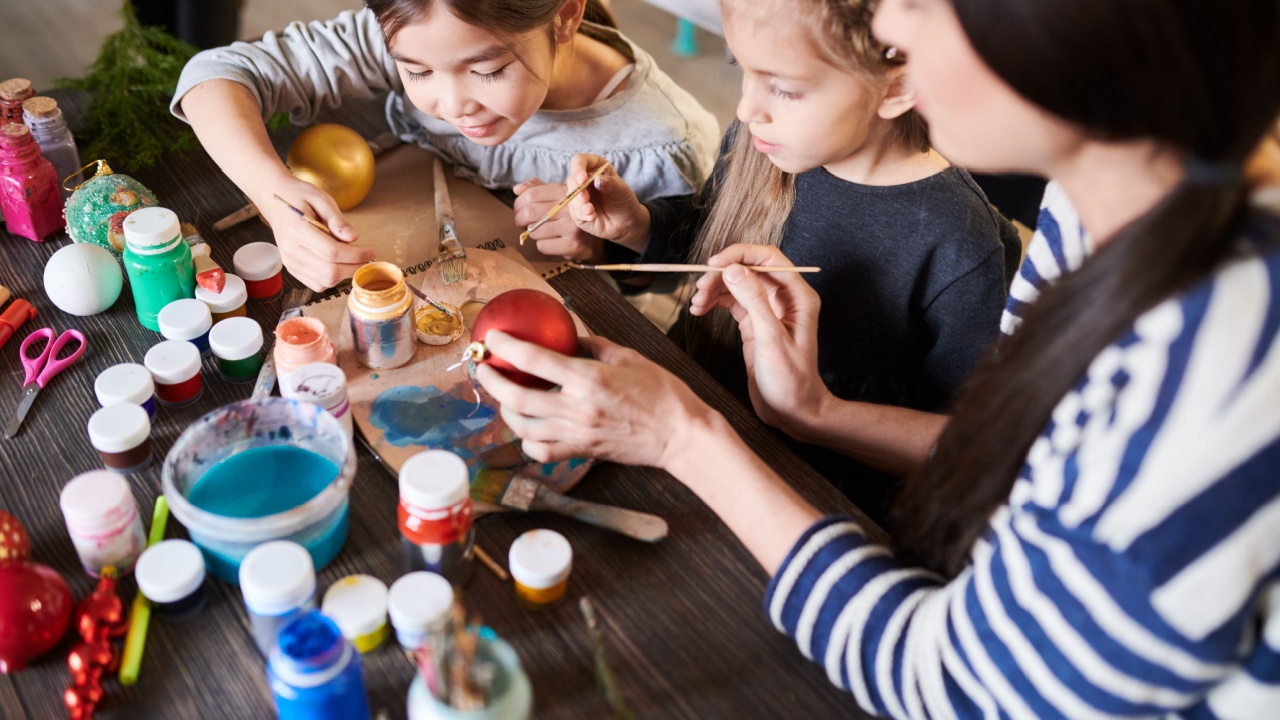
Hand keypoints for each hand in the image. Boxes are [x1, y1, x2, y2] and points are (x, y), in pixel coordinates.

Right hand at [258, 180, 375, 290]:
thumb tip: (353, 238)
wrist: (275, 201)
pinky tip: (339, 264)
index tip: (372, 251)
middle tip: (368, 258)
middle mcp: (291, 250)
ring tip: (353, 258)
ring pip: (325, 281)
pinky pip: (317, 284)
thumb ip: (337, 219)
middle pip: (329, 272)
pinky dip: (333, 279)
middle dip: (354, 268)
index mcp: (297, 230)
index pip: (332, 252)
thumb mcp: (321, 199)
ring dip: (345, 274)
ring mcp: (290, 262)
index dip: (356, 255)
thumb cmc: (300, 197)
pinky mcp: (292, 269)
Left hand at [474, 331, 715, 469]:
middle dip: (493, 381)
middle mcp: (577, 408)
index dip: (507, 346)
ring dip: (506, 410)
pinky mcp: (581, 452)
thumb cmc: (662, 394)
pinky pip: (541, 451)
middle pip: (517, 397)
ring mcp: (577, 434)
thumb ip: (593, 345)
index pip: (534, 359)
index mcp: (589, 379)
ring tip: (504, 396)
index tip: (494, 338)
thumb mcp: (628, 357)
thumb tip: (568, 333)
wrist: (680, 436)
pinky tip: (529, 428)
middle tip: (485, 368)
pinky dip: (527, 440)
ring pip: (523, 427)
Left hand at [513, 178, 603, 260]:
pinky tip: (551, 241)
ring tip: (540, 231)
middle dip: (519, 220)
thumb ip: (537, 188)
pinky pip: (543, 246)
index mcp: (564, 192)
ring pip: (535, 231)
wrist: (593, 238)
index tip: (519, 210)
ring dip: (532, 233)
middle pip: (529, 212)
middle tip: (521, 223)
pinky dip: (542, 245)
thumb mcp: (557, 196)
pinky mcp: (572, 245)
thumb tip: (517, 189)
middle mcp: (569, 208)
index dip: (518, 203)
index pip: (531, 194)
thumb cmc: (569, 214)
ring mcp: (572, 227)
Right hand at [564, 154, 650, 251]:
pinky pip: (574, 211)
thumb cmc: (624, 201)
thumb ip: (610, 184)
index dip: (578, 168)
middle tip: (585, 199)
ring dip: (579, 204)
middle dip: (577, 190)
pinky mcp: (577, 211)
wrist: (626, 222)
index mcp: (595, 168)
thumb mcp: (621, 191)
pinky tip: (593, 216)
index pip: (579, 160)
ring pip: (571, 197)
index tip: (582, 179)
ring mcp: (579, 196)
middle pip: (572, 179)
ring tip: (591, 211)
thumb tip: (597, 180)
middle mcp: (584, 180)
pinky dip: (582, 214)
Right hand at [692, 245, 833, 435]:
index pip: (769, 259)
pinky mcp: (755, 324)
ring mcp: (769, 311)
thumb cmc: (791, 380)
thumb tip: (733, 270)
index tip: (714, 265)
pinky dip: (715, 302)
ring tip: (696, 303)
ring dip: (715, 289)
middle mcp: (785, 299)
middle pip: (749, 269)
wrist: (792, 411)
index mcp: (798, 296)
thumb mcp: (771, 339)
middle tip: (699, 288)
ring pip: (738, 285)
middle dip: (722, 274)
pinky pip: (733, 303)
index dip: (740, 255)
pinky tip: (701, 310)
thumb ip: (754, 301)